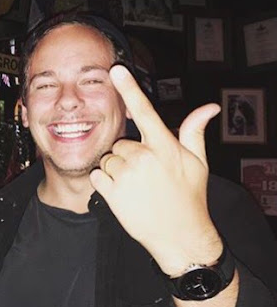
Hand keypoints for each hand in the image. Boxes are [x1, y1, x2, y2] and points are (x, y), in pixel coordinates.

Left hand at [89, 65, 221, 275]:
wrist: (180, 236)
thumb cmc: (190, 197)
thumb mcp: (198, 163)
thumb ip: (194, 132)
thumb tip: (210, 108)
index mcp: (165, 146)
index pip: (145, 111)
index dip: (130, 88)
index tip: (116, 70)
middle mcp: (144, 157)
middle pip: (121, 143)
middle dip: (129, 156)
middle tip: (146, 175)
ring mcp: (126, 175)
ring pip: (108, 159)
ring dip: (117, 170)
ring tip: (136, 187)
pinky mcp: (111, 192)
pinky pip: (97, 175)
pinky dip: (104, 182)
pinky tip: (123, 194)